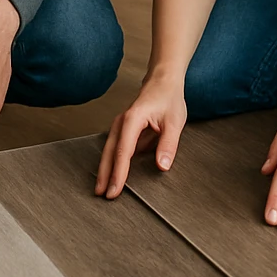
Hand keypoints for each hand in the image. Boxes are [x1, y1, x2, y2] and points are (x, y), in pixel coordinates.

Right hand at [96, 74, 186, 197]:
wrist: (163, 81)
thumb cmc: (168, 99)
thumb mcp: (174, 121)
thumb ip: (168, 144)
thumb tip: (162, 166)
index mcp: (133, 119)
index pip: (124, 151)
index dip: (118, 173)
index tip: (115, 190)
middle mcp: (122, 123)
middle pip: (110, 152)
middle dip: (105, 174)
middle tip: (102, 195)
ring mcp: (121, 125)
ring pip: (109, 150)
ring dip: (104, 169)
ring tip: (102, 188)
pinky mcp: (123, 129)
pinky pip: (114, 147)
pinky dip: (110, 161)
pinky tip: (110, 173)